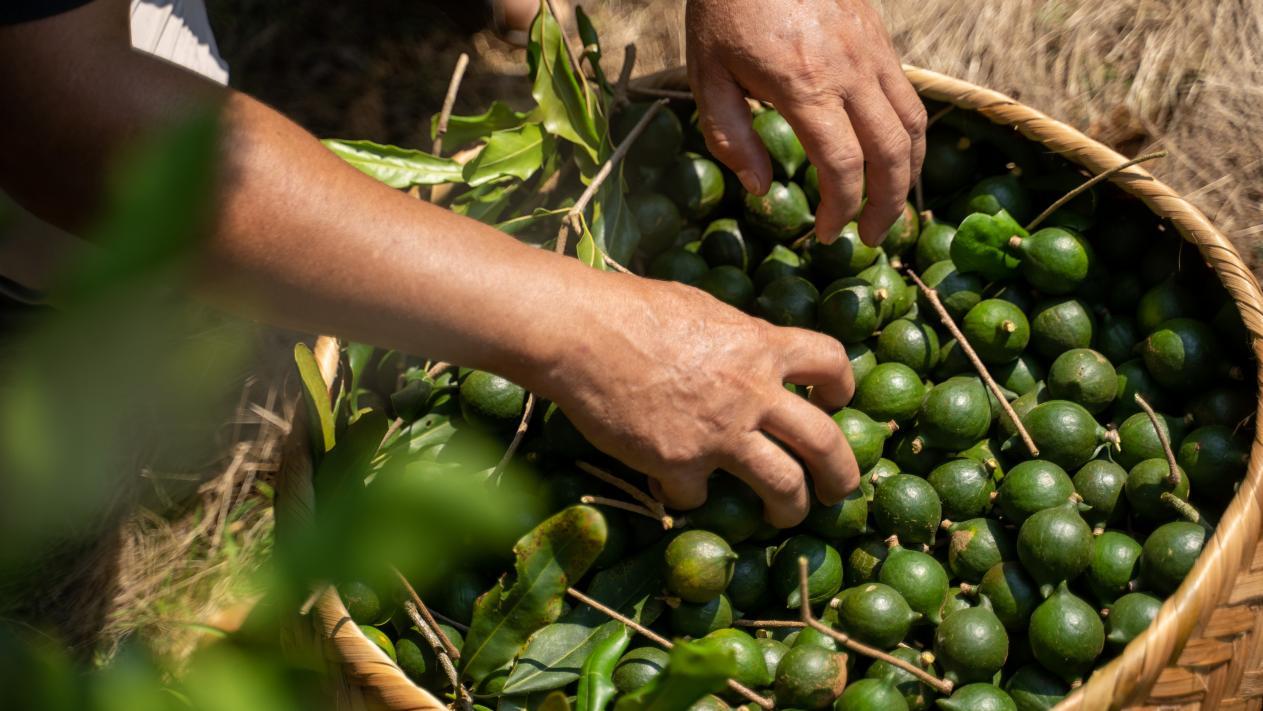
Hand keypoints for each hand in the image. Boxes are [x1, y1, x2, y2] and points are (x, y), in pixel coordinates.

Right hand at [540, 274, 859, 527]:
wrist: (579, 334)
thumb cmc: (631, 309)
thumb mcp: (702, 309)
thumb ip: (735, 337)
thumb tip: (748, 349)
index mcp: (760, 346)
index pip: (831, 363)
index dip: (842, 386)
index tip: (835, 403)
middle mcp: (752, 394)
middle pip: (825, 442)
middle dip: (840, 474)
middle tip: (839, 491)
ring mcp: (719, 435)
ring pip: (784, 486)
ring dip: (790, 508)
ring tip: (785, 516)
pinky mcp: (680, 466)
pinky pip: (697, 497)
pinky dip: (688, 496)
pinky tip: (673, 487)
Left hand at [685, 0, 925, 245]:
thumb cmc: (723, 10)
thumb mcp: (706, 76)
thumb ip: (731, 137)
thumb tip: (761, 188)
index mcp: (805, 86)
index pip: (843, 167)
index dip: (840, 211)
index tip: (824, 235)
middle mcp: (851, 71)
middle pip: (893, 154)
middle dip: (887, 207)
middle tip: (871, 239)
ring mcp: (873, 52)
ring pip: (914, 126)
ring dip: (909, 175)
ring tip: (890, 207)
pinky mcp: (880, 38)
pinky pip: (908, 96)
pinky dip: (909, 137)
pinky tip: (890, 157)